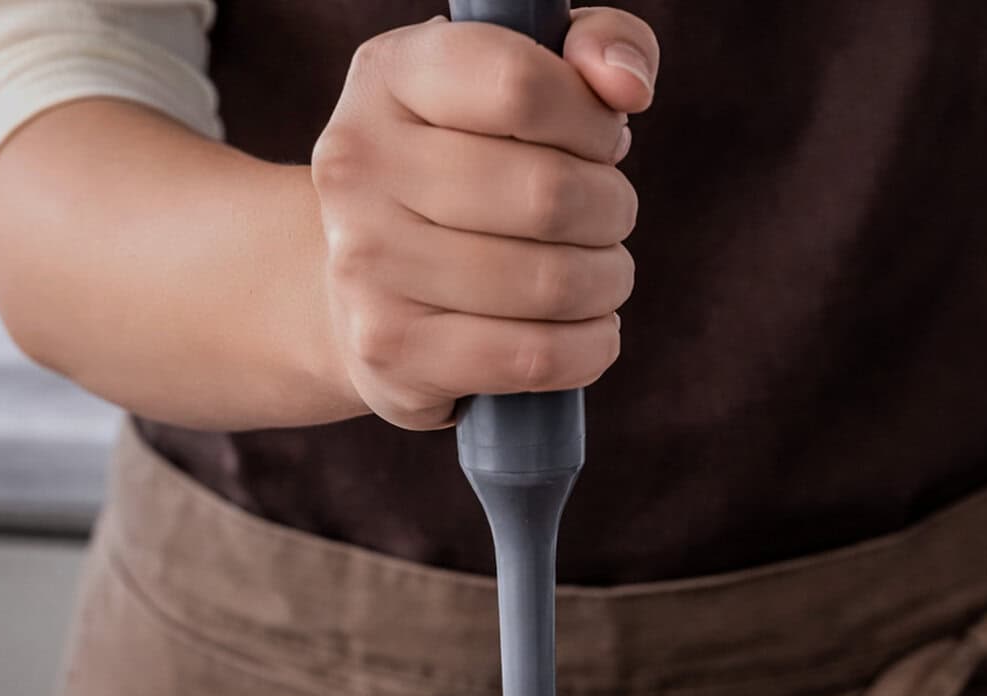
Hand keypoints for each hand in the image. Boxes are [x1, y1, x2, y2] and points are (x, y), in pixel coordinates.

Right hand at [310, 8, 657, 428]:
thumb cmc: (464, 178)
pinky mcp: (395, 352)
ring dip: (606, 282)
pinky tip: (591, 333)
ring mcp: (367, 266)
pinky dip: (588, 348)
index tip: (601, 141)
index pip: (519, 85)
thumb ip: (587, 47)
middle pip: (548, 194)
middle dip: (611, 210)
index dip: (590, 120)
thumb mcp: (510, 85)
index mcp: (388, 76)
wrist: (359, 293)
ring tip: (601, 276)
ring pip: (550, 282)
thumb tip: (627, 82)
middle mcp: (361, 167)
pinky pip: (533, 356)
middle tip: (608, 219)